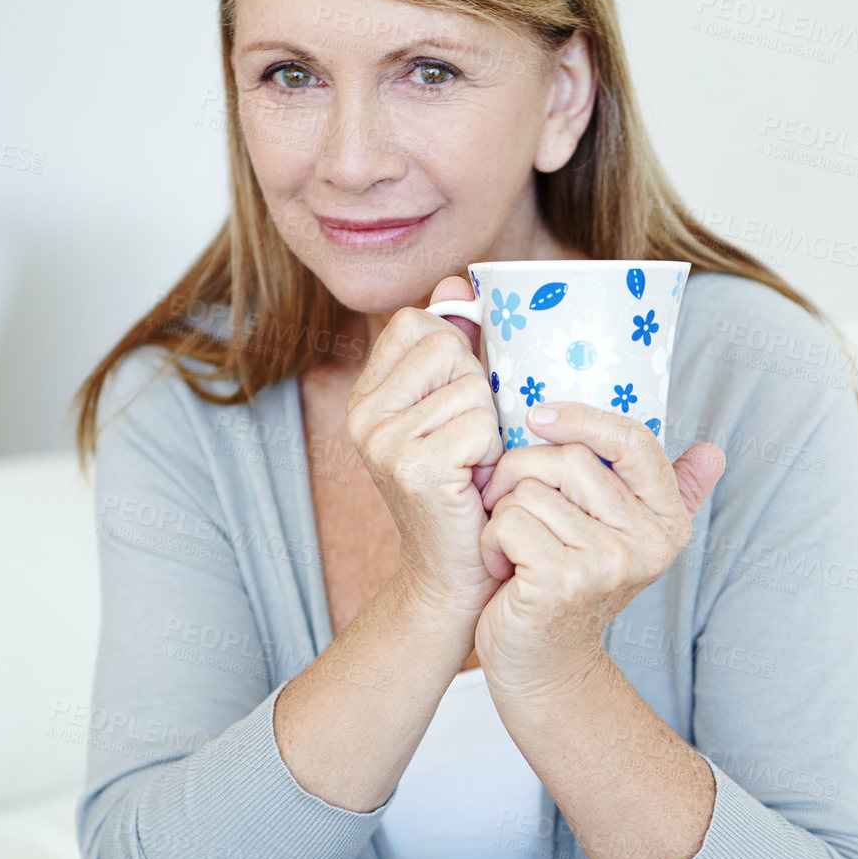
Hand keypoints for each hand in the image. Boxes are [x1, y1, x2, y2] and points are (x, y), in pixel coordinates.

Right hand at [344, 277, 503, 622]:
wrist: (454, 578)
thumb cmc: (466, 495)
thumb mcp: (455, 414)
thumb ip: (455, 348)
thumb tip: (455, 280)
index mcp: (369, 395)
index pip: (417, 323)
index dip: (456, 349)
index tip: (460, 399)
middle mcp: (363, 413)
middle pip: (448, 347)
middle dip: (478, 391)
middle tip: (470, 444)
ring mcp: (383, 439)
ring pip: (472, 386)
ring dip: (491, 427)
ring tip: (475, 467)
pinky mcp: (412, 465)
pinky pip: (480, 422)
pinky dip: (493, 453)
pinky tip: (477, 483)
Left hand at [473, 400, 725, 692]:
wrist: (545, 666)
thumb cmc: (572, 590)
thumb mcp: (624, 539)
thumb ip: (669, 494)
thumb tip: (713, 453)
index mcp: (667, 522)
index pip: (635, 441)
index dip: (583, 418)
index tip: (538, 415)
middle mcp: (647, 542)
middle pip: (569, 459)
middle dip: (521, 473)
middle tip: (508, 505)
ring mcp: (607, 563)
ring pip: (531, 490)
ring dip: (503, 514)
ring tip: (513, 547)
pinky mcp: (562, 580)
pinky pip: (510, 521)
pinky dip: (492, 540)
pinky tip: (502, 566)